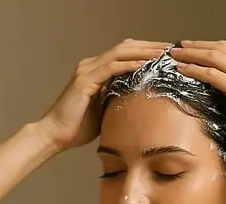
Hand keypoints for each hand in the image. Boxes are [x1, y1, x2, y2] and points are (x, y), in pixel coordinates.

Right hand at [41, 39, 169, 149]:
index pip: (124, 53)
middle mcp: (90, 66)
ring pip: (120, 52)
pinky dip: (129, 64)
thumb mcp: (104, 111)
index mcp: (95, 71)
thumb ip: (118, 101)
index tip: (166, 55)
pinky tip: (145, 65)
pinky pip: (111, 67)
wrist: (54, 135)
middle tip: (171, 49)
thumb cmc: (77, 128)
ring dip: (143, 51)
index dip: (145, 50)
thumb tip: (141, 102)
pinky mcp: (84, 80)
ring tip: (163, 54)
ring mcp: (86, 71)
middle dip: (149, 46)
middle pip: (125, 47)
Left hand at [171, 40, 225, 155]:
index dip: (209, 46)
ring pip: (213, 57)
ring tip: (175, 56)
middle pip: (220, 48)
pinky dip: (194, 70)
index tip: (194, 47)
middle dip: (197, 46)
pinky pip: (211, 74)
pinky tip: (183, 70)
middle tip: (179, 48)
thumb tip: (225, 87)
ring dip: (191, 55)